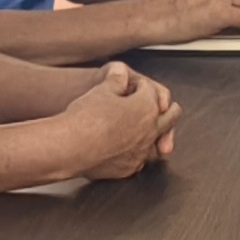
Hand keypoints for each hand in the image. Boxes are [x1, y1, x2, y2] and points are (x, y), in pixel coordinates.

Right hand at [43, 63, 179, 178]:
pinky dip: (140, 152)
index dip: (142, 86)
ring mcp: (141, 152)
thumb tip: (121, 71)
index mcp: (146, 107)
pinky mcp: (129, 168)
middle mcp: (149, 130)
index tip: (136, 86)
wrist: (70, 147)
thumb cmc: (85, 118)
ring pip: (158, 141)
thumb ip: (115, 80)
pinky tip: (135, 150)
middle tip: (168, 106)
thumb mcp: (100, 90)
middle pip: (169, 117)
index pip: (151, 92)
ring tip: (159, 132)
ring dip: (159, 134)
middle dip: (167, 109)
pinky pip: (141, 159)